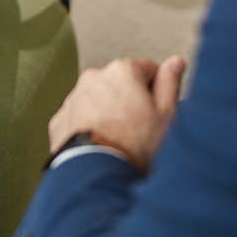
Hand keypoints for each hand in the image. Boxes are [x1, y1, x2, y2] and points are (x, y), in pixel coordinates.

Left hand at [48, 55, 186, 171]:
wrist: (98, 174)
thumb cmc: (134, 146)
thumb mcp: (166, 115)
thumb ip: (170, 83)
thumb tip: (175, 62)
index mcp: (122, 71)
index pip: (148, 69)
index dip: (157, 91)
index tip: (157, 111)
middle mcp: (94, 77)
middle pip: (121, 84)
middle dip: (130, 101)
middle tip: (140, 130)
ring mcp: (74, 97)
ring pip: (99, 100)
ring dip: (109, 114)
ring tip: (120, 142)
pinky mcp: (61, 119)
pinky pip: (80, 118)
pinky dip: (89, 128)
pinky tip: (101, 146)